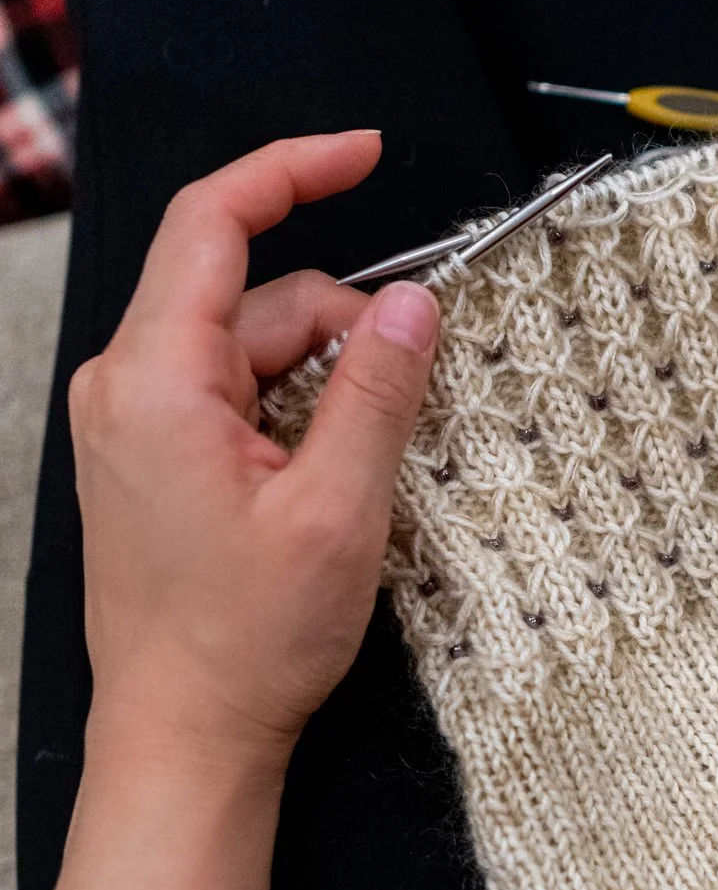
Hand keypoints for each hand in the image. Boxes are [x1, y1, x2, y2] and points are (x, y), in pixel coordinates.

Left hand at [70, 130, 438, 771]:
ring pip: (250, 347)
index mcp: (156, 380)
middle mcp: (128, 385)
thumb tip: (416, 301)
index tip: (366, 154)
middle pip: (251, 295)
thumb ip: (377, 390)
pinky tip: (326, 472)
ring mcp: (133, 421)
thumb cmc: (248, 638)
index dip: (293, 171)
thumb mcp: (339, 509)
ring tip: (359, 468)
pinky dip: (294, 408)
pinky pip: (235, 391)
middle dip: (341, 325)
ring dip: (322, 379)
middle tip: (409, 395)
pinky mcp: (150, 455)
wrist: (184, 736)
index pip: (213, 222)